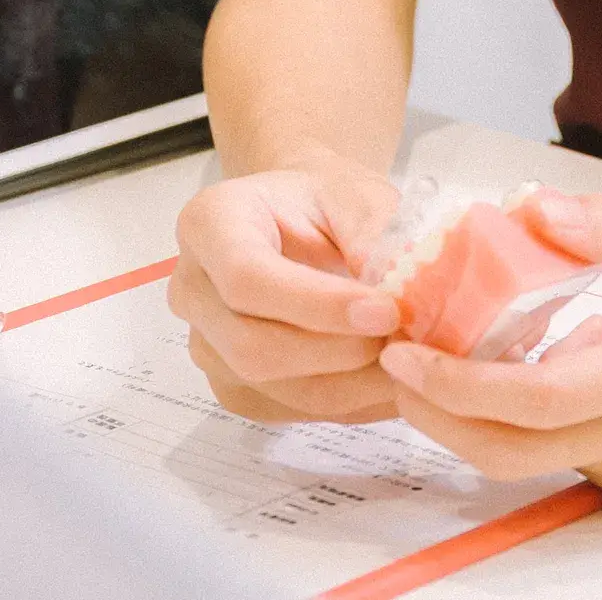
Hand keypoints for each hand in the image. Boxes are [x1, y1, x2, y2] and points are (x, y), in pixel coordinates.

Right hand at [170, 157, 406, 424]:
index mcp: (210, 223)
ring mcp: (205, 343)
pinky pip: (286, 410)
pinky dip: (346, 404)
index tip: (386, 312)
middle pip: (251, 346)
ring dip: (351, 386)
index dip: (317, 305)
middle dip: (337, 353)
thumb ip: (373, 231)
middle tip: (404, 341)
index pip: (247, 278)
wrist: (299, 220)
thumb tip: (398, 288)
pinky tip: (386, 381)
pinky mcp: (231, 385)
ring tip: (409, 362)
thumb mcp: (355, 192)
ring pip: (272, 388)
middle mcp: (192, 288)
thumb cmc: (324, 200)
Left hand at [378, 191, 601, 517]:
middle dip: (437, 412)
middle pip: (517, 451)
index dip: (459, 383)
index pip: (542, 399)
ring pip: (541, 461)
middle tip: (395, 356)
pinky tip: (543, 367)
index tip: (404, 347)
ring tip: (454, 349)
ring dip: (482, 415)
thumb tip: (527, 209)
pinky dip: (538, 424)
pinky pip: (577, 464)